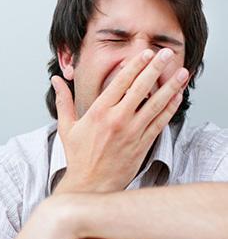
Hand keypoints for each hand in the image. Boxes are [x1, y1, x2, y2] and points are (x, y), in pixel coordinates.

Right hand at [53, 48, 188, 192]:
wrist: (90, 184)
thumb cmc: (78, 157)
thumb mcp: (66, 127)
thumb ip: (63, 101)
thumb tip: (56, 80)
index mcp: (98, 113)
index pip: (120, 83)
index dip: (135, 66)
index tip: (146, 54)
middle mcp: (117, 120)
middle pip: (141, 88)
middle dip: (155, 68)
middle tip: (166, 54)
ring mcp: (132, 132)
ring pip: (155, 104)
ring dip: (170, 86)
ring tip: (180, 72)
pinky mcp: (142, 144)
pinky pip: (160, 122)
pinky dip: (170, 108)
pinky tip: (177, 97)